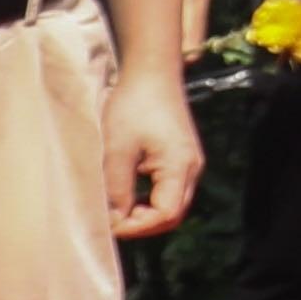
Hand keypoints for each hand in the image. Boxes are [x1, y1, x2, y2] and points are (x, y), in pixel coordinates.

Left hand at [103, 63, 203, 238]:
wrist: (152, 72)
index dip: (137, 227)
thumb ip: (117, 188)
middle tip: (111, 222)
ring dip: (145, 214)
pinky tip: (128, 194)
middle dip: (142, 225)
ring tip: (116, 210)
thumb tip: (114, 221)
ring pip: (172, 204)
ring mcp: (189, 163)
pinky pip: (169, 191)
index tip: (108, 226)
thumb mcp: (118, 149)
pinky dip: (149, 200)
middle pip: (173, 215)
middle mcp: (192, 169)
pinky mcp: (181, 157)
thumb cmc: (133, 105)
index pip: (166, 214)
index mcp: (180, 167)